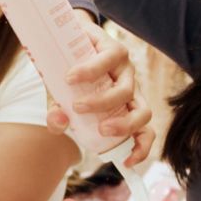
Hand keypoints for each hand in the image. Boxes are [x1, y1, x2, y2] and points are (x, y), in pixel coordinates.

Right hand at [44, 10, 153, 165]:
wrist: (62, 38)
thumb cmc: (64, 75)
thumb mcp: (58, 101)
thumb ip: (57, 116)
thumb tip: (57, 124)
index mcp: (122, 107)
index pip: (143, 130)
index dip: (142, 146)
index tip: (129, 162)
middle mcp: (128, 89)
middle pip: (142, 113)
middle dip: (125, 126)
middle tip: (101, 130)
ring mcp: (124, 69)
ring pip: (127, 91)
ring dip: (104, 102)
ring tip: (78, 106)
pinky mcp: (113, 48)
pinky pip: (109, 60)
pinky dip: (90, 71)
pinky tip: (71, 77)